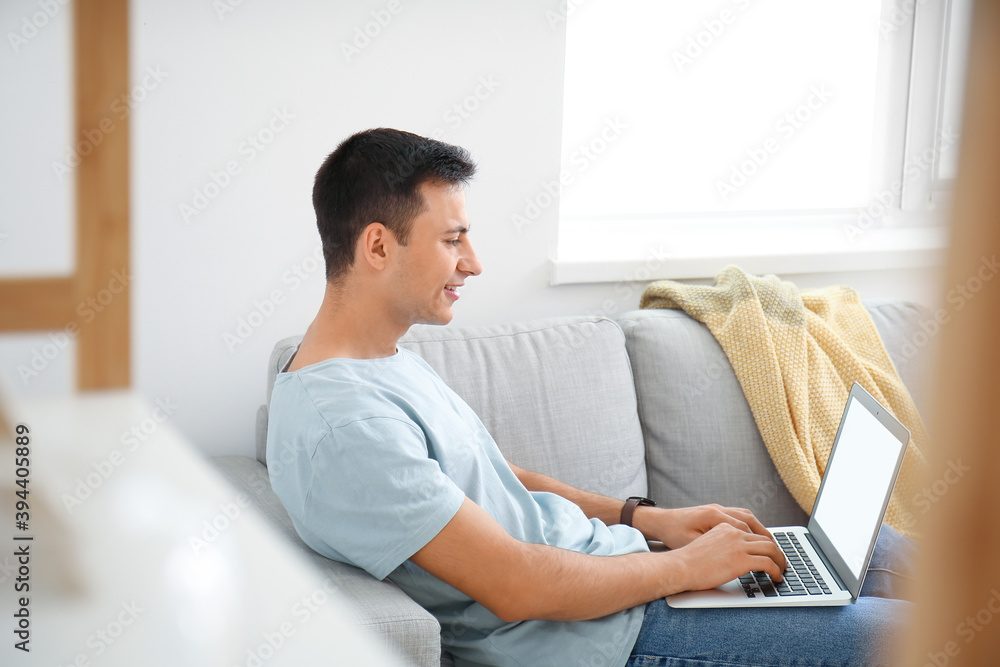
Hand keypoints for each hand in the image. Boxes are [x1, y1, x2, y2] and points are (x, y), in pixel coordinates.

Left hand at [633, 503, 773, 549]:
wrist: (661, 522)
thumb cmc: (673, 534)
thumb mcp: (694, 545)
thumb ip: (715, 550)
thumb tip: (737, 559)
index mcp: (714, 517)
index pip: (746, 531)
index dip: (760, 547)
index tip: (771, 561)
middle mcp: (718, 510)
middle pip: (751, 521)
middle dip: (767, 538)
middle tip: (779, 554)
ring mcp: (717, 509)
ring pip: (747, 517)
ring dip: (760, 530)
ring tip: (772, 546)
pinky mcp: (715, 512)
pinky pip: (739, 515)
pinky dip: (750, 525)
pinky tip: (754, 537)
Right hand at [669, 522, 787, 591]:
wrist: (680, 567)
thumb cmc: (688, 561)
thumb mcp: (707, 544)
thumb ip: (722, 544)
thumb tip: (732, 556)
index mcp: (724, 527)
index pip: (753, 532)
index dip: (765, 543)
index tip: (769, 552)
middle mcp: (733, 532)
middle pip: (765, 538)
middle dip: (776, 551)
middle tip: (781, 561)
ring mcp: (738, 545)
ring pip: (771, 549)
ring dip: (780, 560)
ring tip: (782, 570)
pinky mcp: (741, 560)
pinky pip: (768, 563)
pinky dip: (776, 570)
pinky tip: (776, 577)